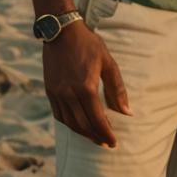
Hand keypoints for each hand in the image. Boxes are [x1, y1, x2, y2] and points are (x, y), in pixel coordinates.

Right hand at [43, 20, 130, 147]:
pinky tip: (79, 124)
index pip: (97, 120)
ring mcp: (57, 94)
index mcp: (86, 88)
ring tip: (94, 136)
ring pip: (70, 123)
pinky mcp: (50, 91)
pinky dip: (70, 124)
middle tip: (106, 143)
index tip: (113, 143)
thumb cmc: (88, 45)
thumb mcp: (108, 62)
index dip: (106, 133)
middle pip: (83, 125)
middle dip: (95, 137)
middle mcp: (69, 94)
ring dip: (83, 133)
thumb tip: (127, 112)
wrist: (61, 32)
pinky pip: (59, 115)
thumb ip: (117, 88)